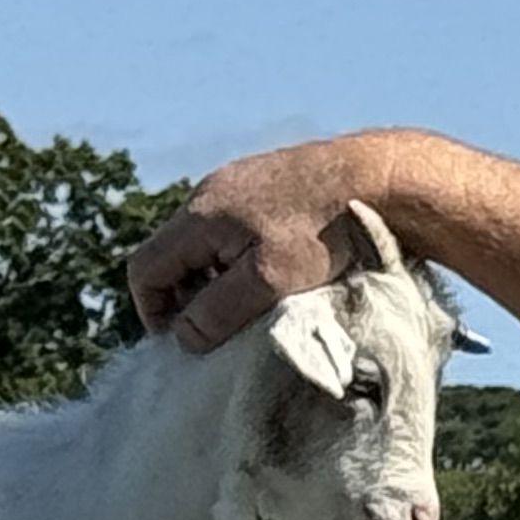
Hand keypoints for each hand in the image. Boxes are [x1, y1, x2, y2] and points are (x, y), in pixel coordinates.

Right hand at [126, 135, 394, 347]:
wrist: (375, 178)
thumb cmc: (322, 232)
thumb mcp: (267, 282)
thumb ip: (217, 312)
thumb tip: (183, 337)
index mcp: (198, 216)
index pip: (144, 270)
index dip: (153, 312)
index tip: (183, 342)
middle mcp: (208, 192)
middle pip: (172, 256)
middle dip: (187, 297)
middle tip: (219, 328)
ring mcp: (235, 182)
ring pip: (203, 242)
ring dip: (215, 278)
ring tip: (252, 301)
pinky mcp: (263, 181)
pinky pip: (232, 226)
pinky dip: (238, 256)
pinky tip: (276, 269)